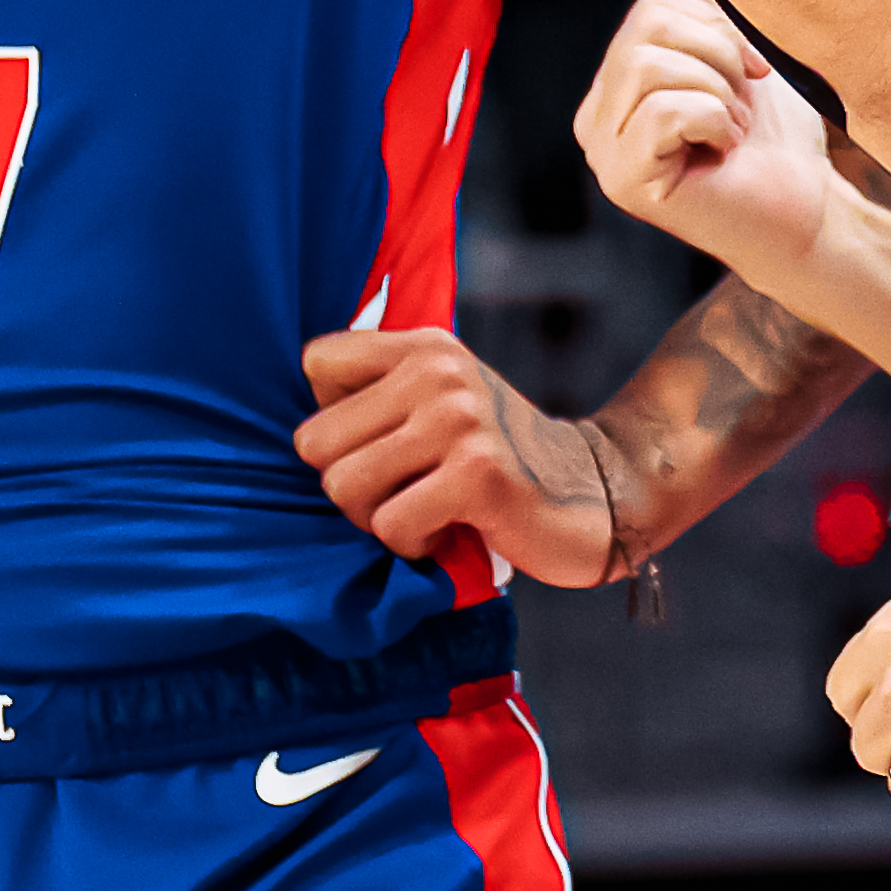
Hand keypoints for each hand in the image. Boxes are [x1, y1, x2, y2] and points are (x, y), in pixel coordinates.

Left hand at [294, 325, 619, 589]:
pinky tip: (451, 529)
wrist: (597, 491)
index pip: (317, 360)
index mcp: (427, 346)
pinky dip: (413, 544)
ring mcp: (461, 420)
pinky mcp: (478, 474)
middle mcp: (441, 372)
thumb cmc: (495, 458)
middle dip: (350, 483)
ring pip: (343, 487)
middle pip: (313, 442)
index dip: (333, 418)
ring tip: (428, 507)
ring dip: (378, 518)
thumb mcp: (441, 402)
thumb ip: (378, 394)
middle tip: (406, 488)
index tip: (381, 438)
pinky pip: (390, 525)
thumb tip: (293, 425)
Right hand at [576, 0, 843, 282]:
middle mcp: (597, 116)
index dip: (718, 25)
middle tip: (744, 102)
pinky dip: (715, 120)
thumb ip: (705, 11)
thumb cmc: (776, 140)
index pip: (653, 7)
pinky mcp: (625, 181)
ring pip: (650, 66)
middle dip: (720, 54)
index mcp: (619, 82)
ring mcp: (604, 152)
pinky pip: (665, 109)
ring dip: (719, 91)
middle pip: (646, 30)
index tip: (753, 69)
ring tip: (733, 128)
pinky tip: (725, 150)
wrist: (807, 209)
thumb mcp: (744, 60)